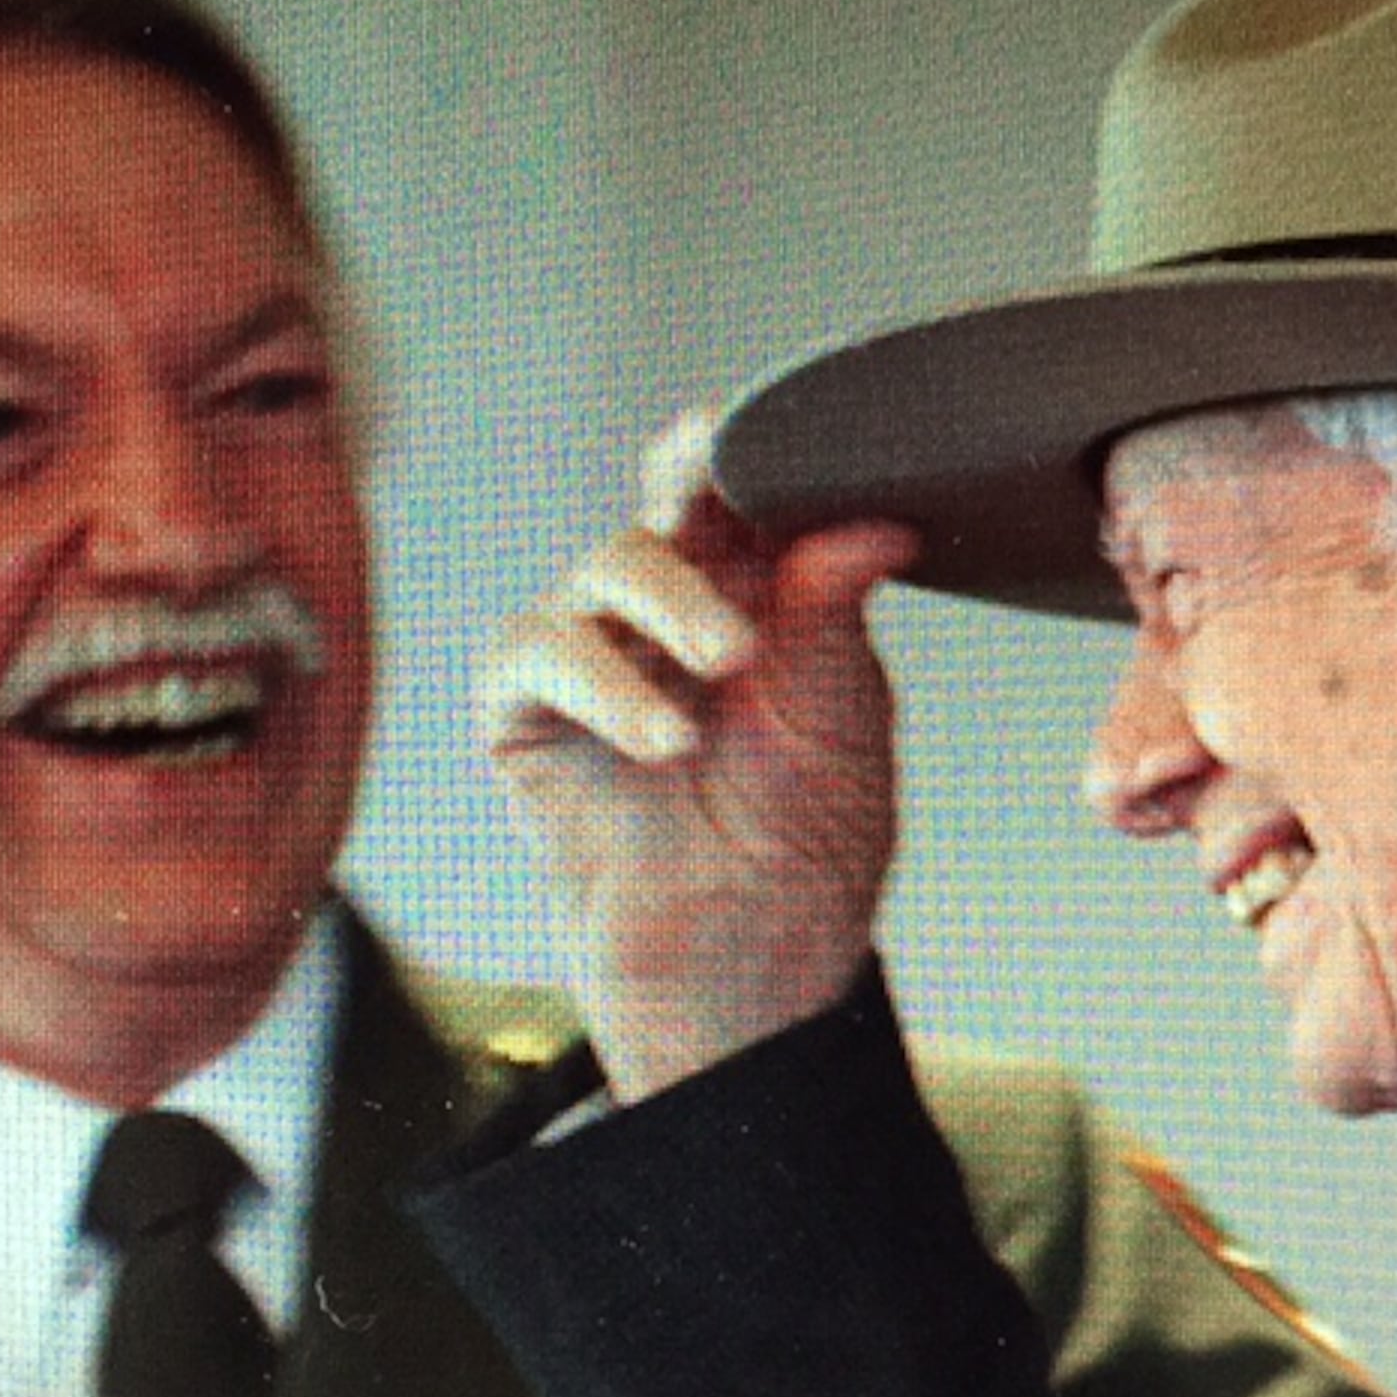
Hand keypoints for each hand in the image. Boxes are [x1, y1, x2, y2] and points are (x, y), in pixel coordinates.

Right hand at [476, 411, 918, 1099]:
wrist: (751, 964)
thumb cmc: (800, 839)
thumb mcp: (840, 718)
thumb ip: (835, 613)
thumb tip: (869, 523)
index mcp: (751, 584)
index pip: (734, 488)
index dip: (736, 449)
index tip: (749, 431)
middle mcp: (665, 603)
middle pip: (662, 512)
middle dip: (696, 526)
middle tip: (741, 593)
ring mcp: (594, 649)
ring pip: (601, 571)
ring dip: (662, 616)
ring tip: (719, 686)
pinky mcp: (526, 711)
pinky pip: (536, 656)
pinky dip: (599, 687)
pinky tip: (660, 738)